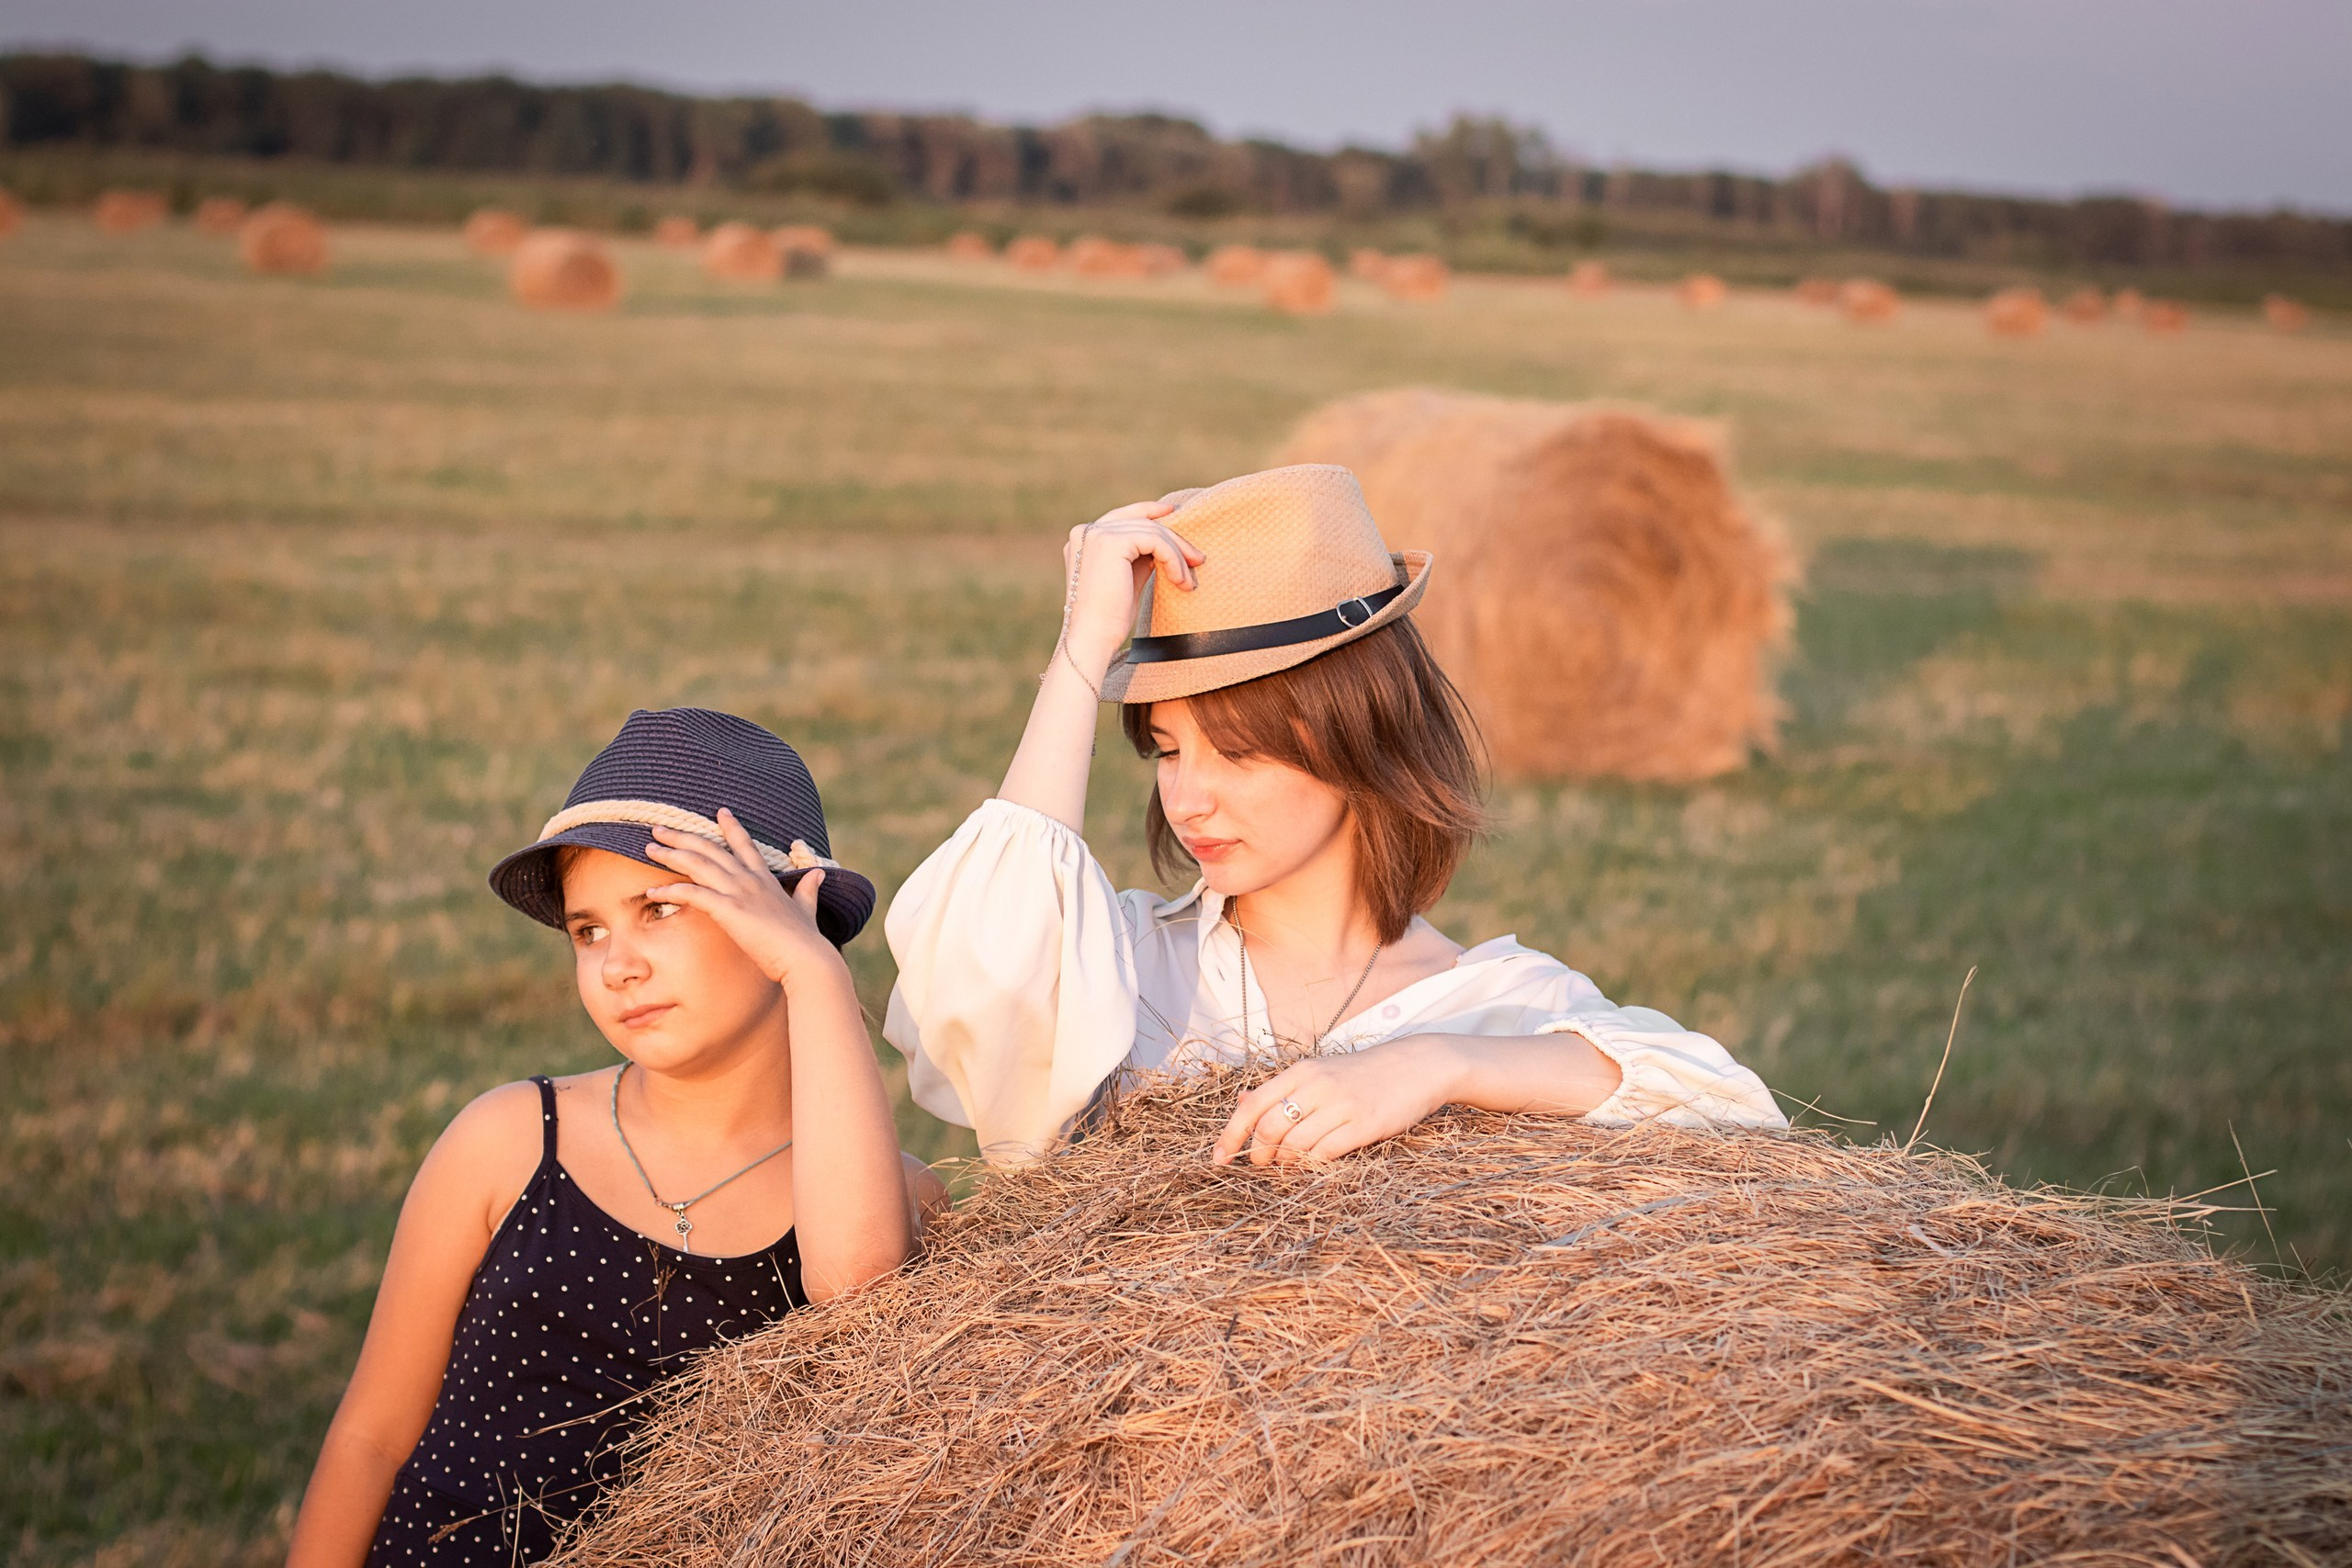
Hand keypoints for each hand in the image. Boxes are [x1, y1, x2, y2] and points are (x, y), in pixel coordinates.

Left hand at [642, 809, 841, 988]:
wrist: (806, 958)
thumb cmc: (806, 940)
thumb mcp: (808, 908)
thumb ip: (809, 889)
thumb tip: (818, 873)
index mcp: (766, 879)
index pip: (745, 845)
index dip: (731, 827)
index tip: (719, 811)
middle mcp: (750, 880)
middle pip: (711, 849)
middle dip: (683, 836)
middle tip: (659, 829)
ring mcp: (739, 892)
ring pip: (698, 864)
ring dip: (671, 854)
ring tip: (649, 848)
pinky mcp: (729, 909)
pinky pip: (692, 894)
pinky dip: (670, 891)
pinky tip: (651, 893)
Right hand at [1058, 501, 1205, 674]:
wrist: (1094, 637)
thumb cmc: (1110, 618)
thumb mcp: (1126, 578)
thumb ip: (1139, 557)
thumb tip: (1163, 544)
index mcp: (1083, 538)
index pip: (1121, 516)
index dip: (1148, 510)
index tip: (1172, 512)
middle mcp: (1086, 532)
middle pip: (1140, 521)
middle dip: (1173, 538)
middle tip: (1197, 559)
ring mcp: (1097, 534)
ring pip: (1151, 531)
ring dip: (1177, 555)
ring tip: (1187, 581)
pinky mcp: (1112, 542)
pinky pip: (1155, 541)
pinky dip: (1173, 559)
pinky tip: (1179, 581)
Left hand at [1211, 1037, 1461, 1166]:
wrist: (1419, 1066)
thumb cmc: (1365, 1073)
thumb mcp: (1320, 1072)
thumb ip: (1281, 1090)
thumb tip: (1240, 1103)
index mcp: (1302, 1072)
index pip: (1252, 1105)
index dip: (1230, 1134)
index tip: (1219, 1158)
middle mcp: (1317, 1085)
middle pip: (1269, 1128)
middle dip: (1259, 1154)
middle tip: (1263, 1164)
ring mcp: (1341, 1105)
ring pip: (1295, 1144)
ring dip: (1286, 1162)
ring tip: (1291, 1163)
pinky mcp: (1364, 1125)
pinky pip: (1325, 1152)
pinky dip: (1312, 1163)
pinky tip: (1315, 1162)